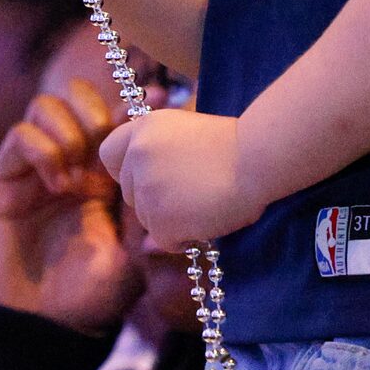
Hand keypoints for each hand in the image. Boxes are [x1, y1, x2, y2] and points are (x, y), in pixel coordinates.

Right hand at [0, 79, 140, 333]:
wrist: (45, 325)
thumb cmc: (94, 292)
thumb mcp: (138, 248)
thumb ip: (149, 205)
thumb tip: (166, 163)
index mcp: (107, 172)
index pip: (117, 116)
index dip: (135, 103)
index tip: (159, 99)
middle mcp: (72, 162)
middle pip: (80, 96)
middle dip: (98, 110)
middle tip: (109, 146)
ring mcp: (37, 168)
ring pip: (47, 105)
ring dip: (70, 129)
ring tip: (80, 172)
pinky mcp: (5, 179)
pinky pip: (20, 134)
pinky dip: (43, 148)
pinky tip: (58, 183)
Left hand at [99, 111, 261, 251]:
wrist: (259, 157)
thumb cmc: (238, 145)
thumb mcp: (188, 133)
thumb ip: (160, 153)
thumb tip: (144, 189)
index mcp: (144, 129)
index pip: (109, 154)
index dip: (126, 169)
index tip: (148, 177)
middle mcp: (138, 156)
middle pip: (130, 193)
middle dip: (155, 200)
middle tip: (192, 194)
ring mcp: (147, 190)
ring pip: (147, 220)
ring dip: (173, 219)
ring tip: (207, 204)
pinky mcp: (160, 220)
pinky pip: (164, 241)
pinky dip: (184, 238)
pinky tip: (207, 222)